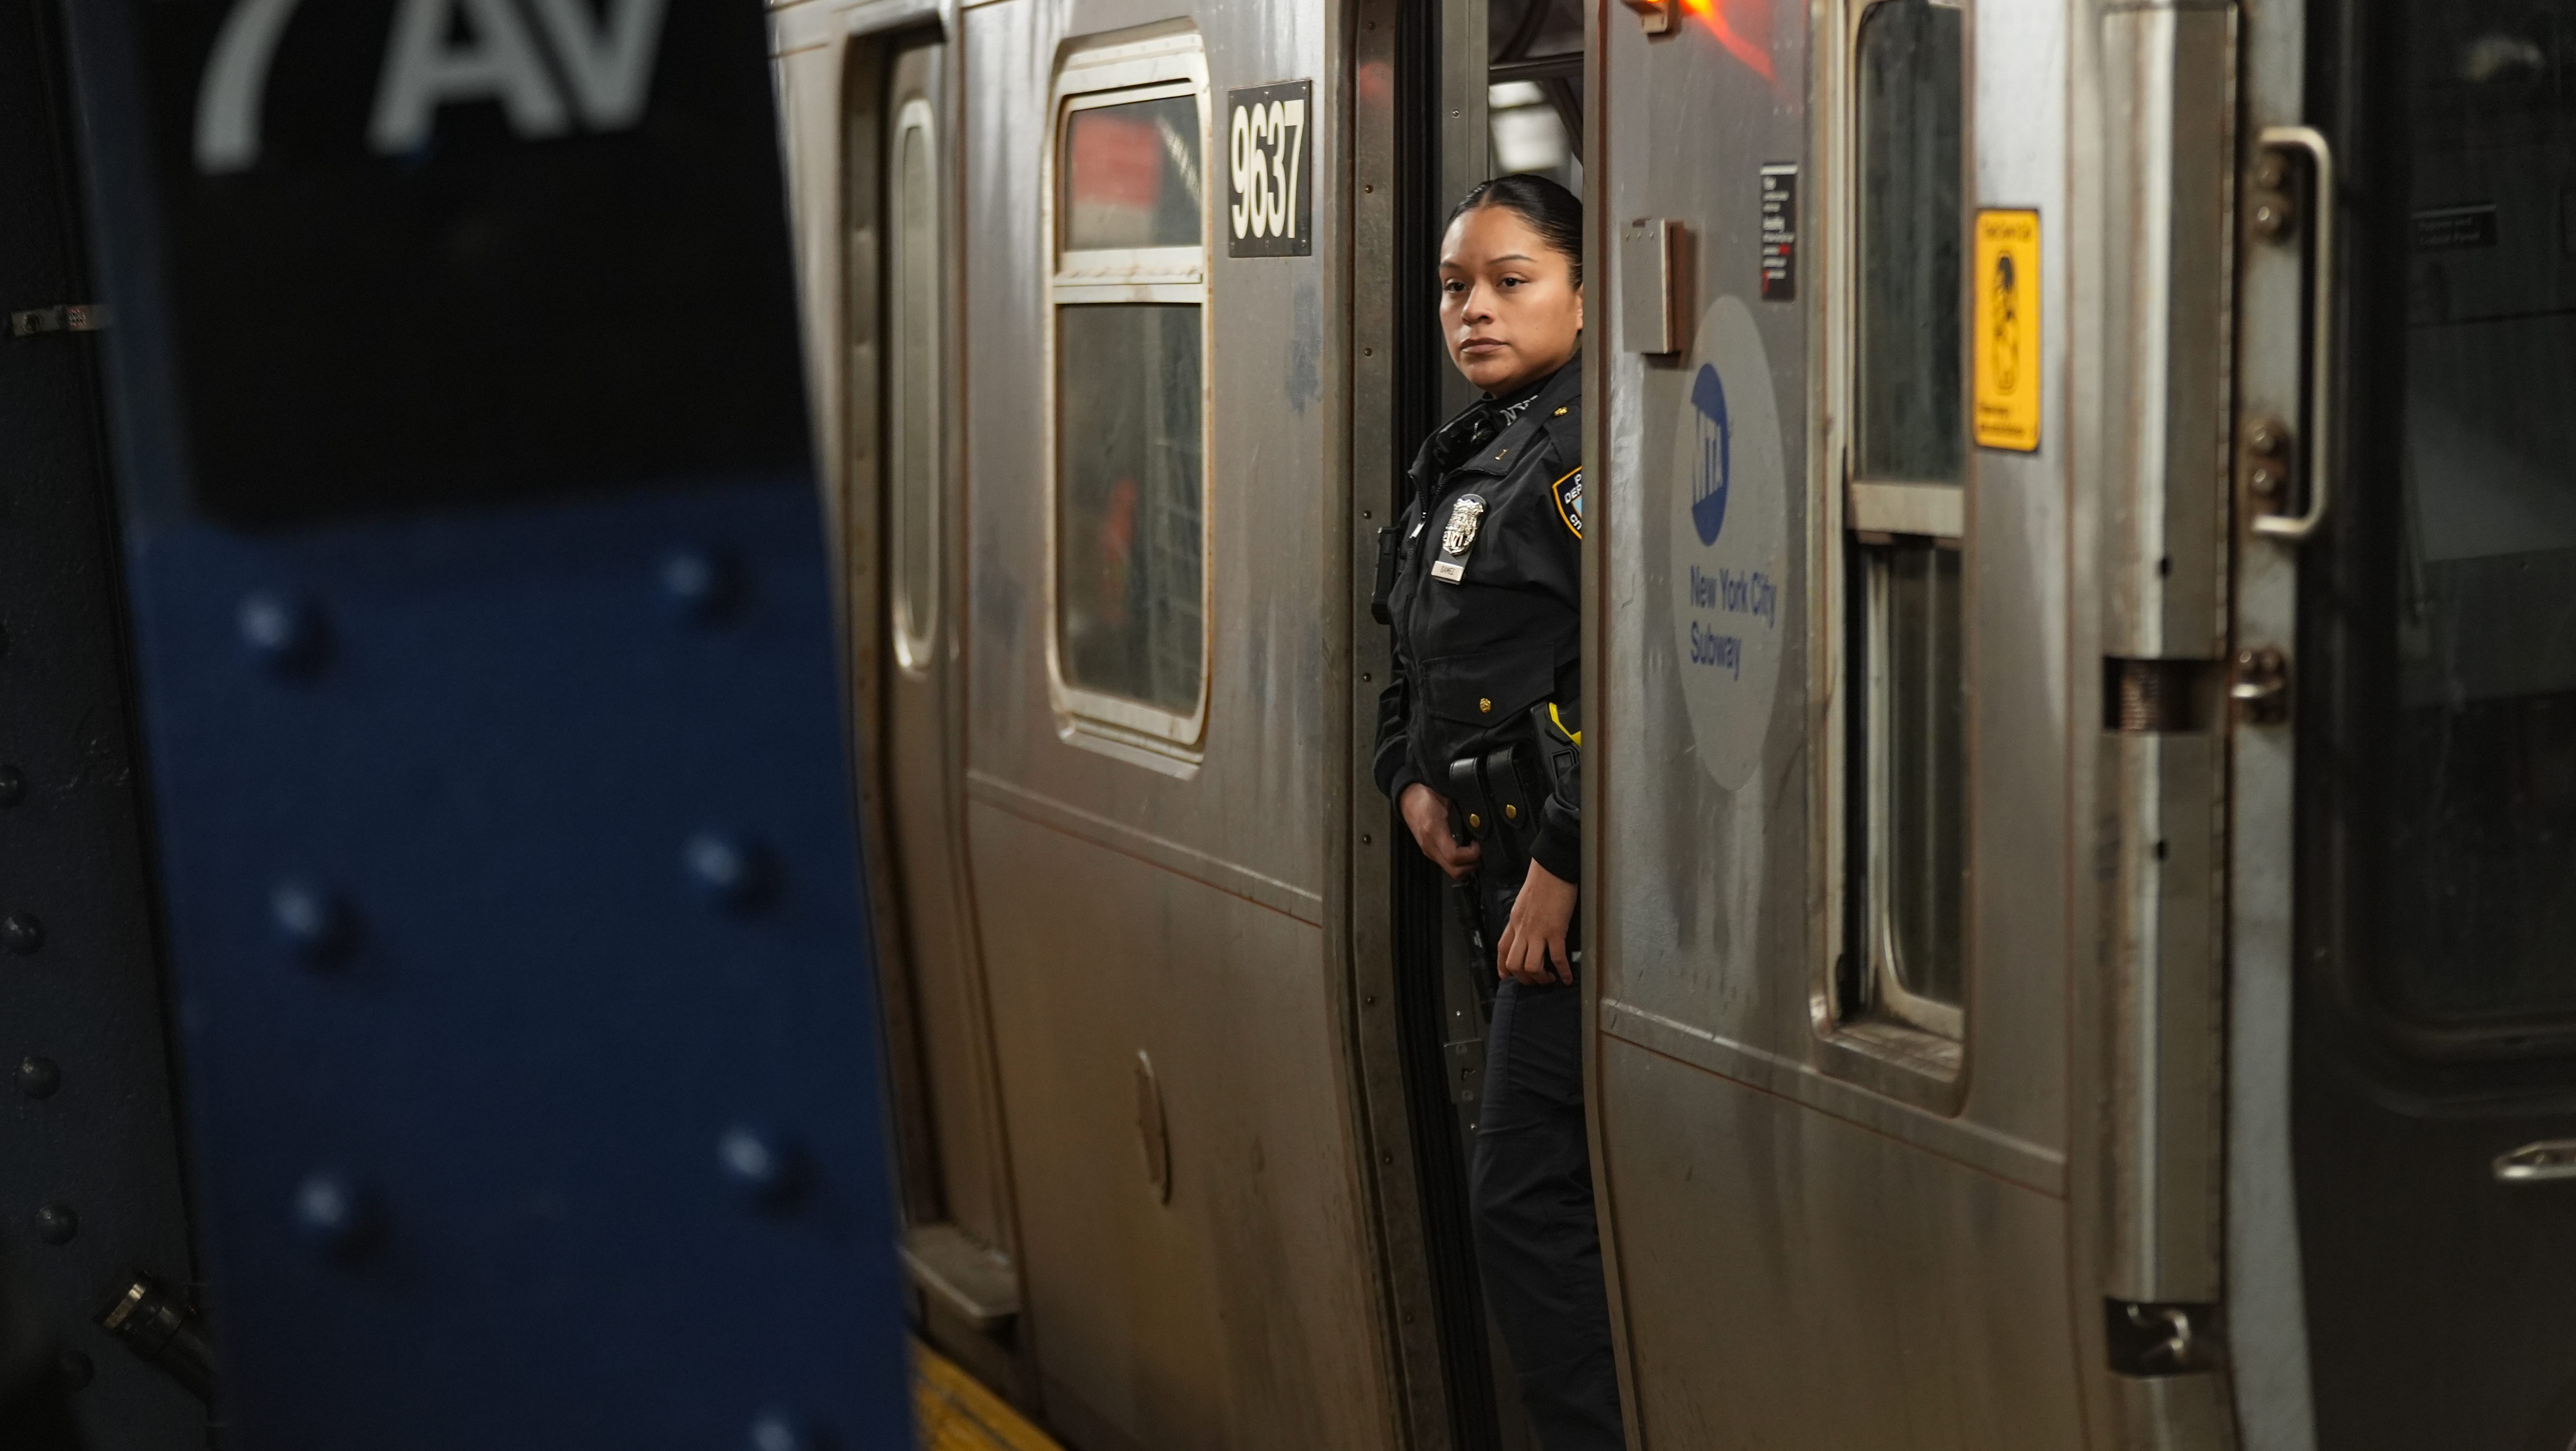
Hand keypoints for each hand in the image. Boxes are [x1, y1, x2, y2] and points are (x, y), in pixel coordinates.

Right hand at [1400, 783, 1480, 879]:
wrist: (1408, 797)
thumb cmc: (1427, 795)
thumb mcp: (1447, 800)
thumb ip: (1462, 812)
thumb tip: (1479, 821)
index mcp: (1434, 831)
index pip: (1454, 856)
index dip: (1472, 854)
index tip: (1479, 844)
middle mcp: (1430, 846)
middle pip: (1455, 871)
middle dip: (1472, 865)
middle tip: (1480, 851)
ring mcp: (1429, 851)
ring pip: (1452, 871)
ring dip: (1467, 865)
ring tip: (1474, 850)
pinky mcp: (1430, 852)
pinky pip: (1448, 864)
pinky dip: (1460, 861)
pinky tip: (1465, 849)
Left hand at [1496, 859, 1575, 985]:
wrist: (1553, 869)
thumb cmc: (1541, 882)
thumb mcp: (1523, 902)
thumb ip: (1523, 918)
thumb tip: (1527, 930)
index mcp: (1514, 922)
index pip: (1502, 949)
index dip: (1503, 966)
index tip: (1507, 976)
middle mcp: (1522, 929)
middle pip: (1514, 963)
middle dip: (1523, 978)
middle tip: (1535, 980)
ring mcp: (1538, 931)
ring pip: (1531, 965)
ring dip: (1540, 978)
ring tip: (1549, 979)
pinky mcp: (1556, 931)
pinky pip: (1557, 958)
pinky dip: (1563, 971)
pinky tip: (1567, 978)